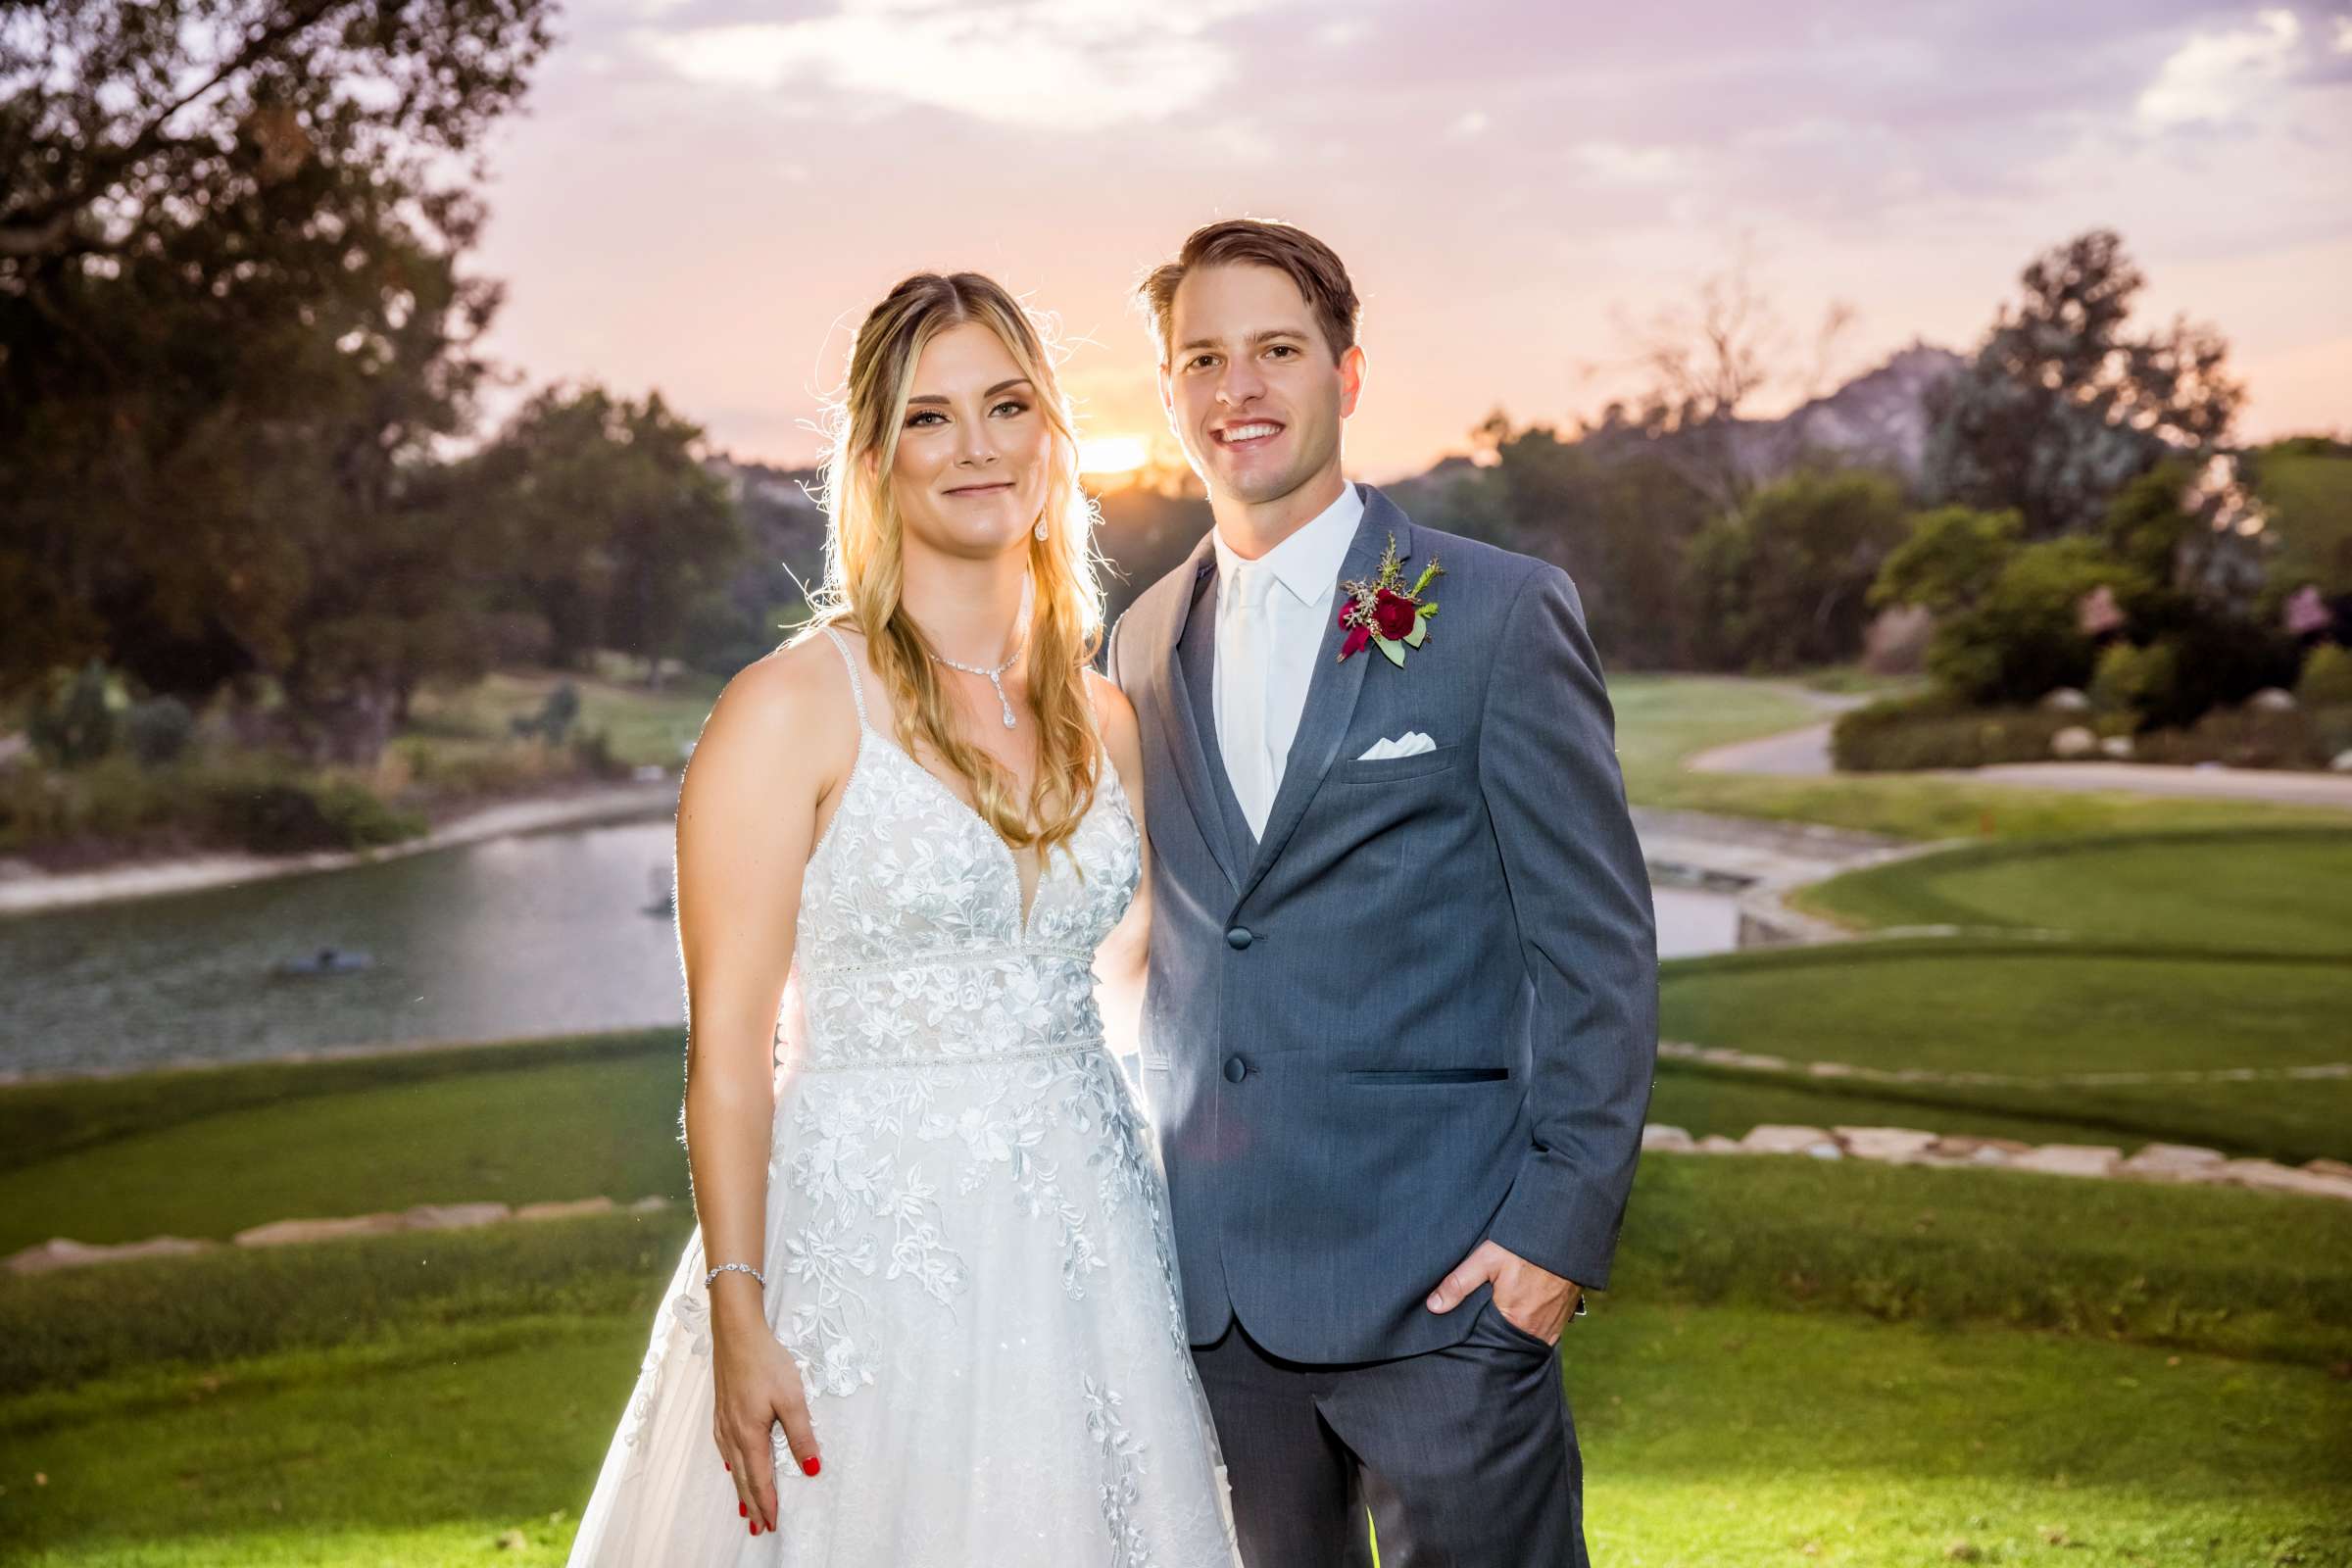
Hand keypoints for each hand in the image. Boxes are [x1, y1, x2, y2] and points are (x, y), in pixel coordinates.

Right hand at [710, 1284, 819, 1536]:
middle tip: (759, 1529)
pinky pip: (726, 1449)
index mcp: (751, 1435)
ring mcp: (724, 1422)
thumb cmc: (766, 1362)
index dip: (768, 1503)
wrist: (736, 1333)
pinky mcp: (721, 1410)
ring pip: (733, 1466)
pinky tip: (732, 1466)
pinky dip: (732, 1467)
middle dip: (752, 1505)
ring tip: (745, 1510)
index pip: (760, 1480)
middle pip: (743, 1479)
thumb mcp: (792, 1397)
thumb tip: (812, 1468)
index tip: (773, 1525)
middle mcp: (733, 1434)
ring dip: (741, 1490)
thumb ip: (802, 1434)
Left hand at [1426, 1239, 1581, 1345]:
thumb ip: (1459, 1283)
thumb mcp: (1487, 1259)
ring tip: (1497, 1319)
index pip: (1487, 1342)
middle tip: (1479, 1323)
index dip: (1474, 1337)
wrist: (1566, 1236)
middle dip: (1492, 1337)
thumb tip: (1433, 1307)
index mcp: (1515, 1321)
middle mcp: (1536, 1332)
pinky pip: (1541, 1334)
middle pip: (1506, 1343)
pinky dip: (1528, 1328)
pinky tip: (1519, 1314)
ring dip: (1511, 1332)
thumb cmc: (1526, 1247)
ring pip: (1523, 1339)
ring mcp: (1552, 1328)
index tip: (1463, 1330)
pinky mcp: (1563, 1320)